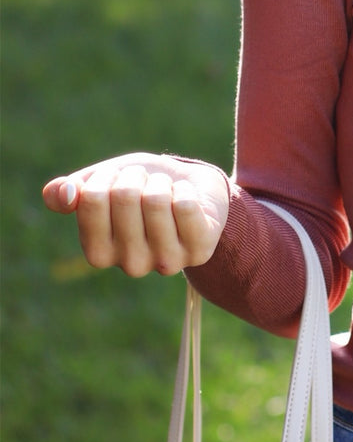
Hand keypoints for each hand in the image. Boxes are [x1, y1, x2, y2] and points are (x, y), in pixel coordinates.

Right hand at [42, 153, 229, 276]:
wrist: (190, 187)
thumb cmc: (139, 187)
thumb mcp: (99, 184)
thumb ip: (68, 192)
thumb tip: (64, 194)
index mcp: (98, 253)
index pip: (90, 199)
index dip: (104, 177)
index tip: (115, 180)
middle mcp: (130, 264)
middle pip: (124, 195)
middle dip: (136, 177)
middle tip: (145, 184)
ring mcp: (167, 261)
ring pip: (156, 199)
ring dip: (162, 183)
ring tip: (166, 191)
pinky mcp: (199, 250)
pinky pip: (186, 205)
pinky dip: (185, 190)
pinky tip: (187, 199)